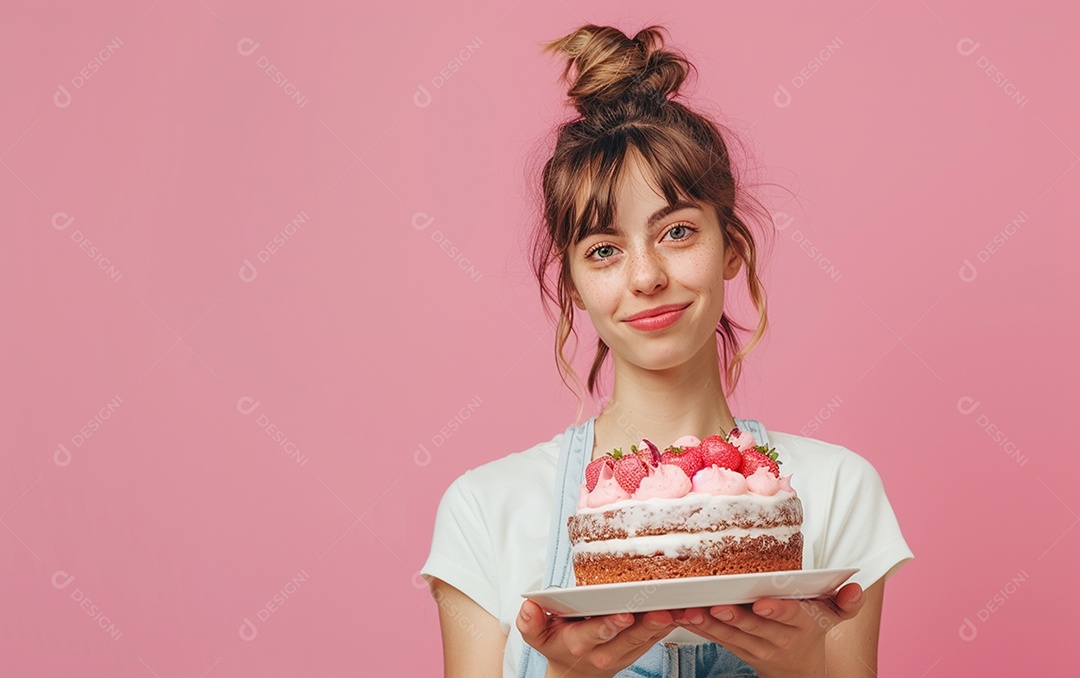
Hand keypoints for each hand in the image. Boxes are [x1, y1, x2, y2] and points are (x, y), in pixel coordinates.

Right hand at [516, 599, 678, 677]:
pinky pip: (658, 637)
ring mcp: (625, 651)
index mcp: (580, 642)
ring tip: (681, 609)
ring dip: (666, 624)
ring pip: (648, 638)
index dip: (610, 625)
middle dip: (645, 624)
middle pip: (629, 637)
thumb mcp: (536, 635)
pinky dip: (672, 624)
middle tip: (660, 611)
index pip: (596, 633)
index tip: (623, 614)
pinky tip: (685, 610)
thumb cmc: (558, 643)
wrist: (575, 672)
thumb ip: (531, 622)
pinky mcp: (640, 648)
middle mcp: (605, 650)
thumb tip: (529, 606)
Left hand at [671, 582, 865, 677]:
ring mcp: (755, 647)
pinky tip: (678, 613)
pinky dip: (696, 626)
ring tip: (688, 611)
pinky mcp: (735, 648)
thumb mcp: (834, 616)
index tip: (762, 603)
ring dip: (706, 623)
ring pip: (729, 635)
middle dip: (734, 617)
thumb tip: (855, 587)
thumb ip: (847, 602)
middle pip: (754, 627)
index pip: (791, 617)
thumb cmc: (813, 628)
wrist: (799, 668)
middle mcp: (778, 639)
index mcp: (802, 625)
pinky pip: (715, 637)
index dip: (777, 611)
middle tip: (716, 605)